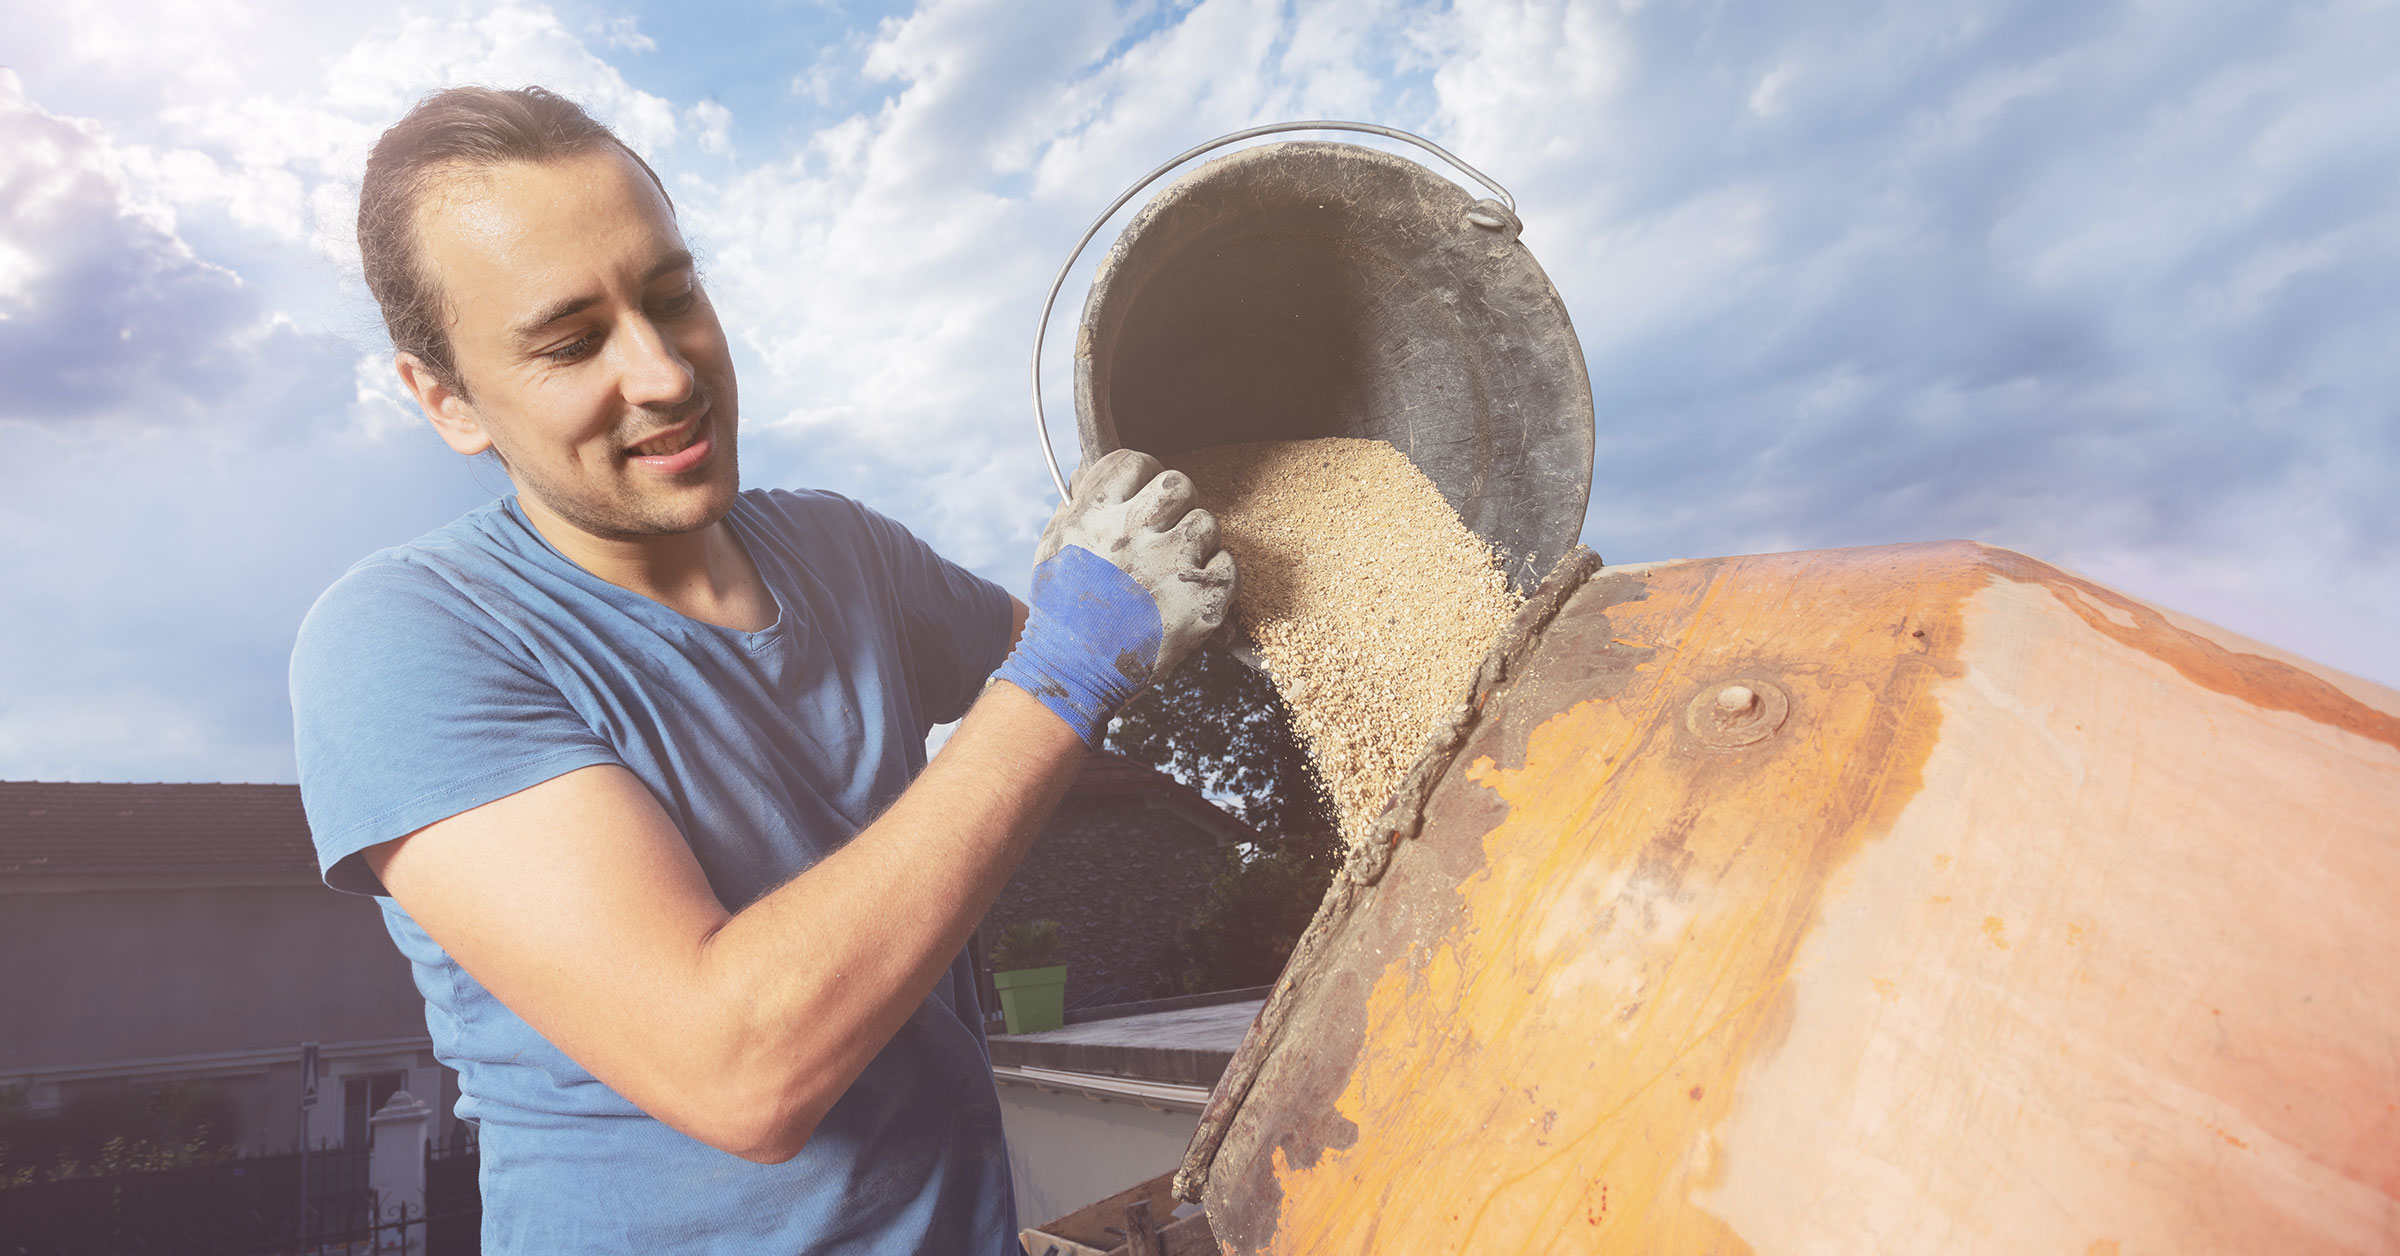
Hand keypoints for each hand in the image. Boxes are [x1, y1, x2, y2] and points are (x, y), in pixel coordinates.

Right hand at [994, 449, 1237, 741]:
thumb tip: (1090, 470)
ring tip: (1176, 567)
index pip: (1135, 462)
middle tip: (1166, 528)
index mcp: (1095, 515)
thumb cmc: (1060, 609)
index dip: (1143, 473)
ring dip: (1196, 541)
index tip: (1144, 493)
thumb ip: (1076, 503)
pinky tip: (1194, 590)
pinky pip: (1228, 566)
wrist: (1073, 672)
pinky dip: (1216, 576)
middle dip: (1176, 504)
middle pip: (1179, 484)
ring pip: (1207, 523)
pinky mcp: (1199, 604)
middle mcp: (1134, 535)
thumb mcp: (1053, 544)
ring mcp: (1170, 569)